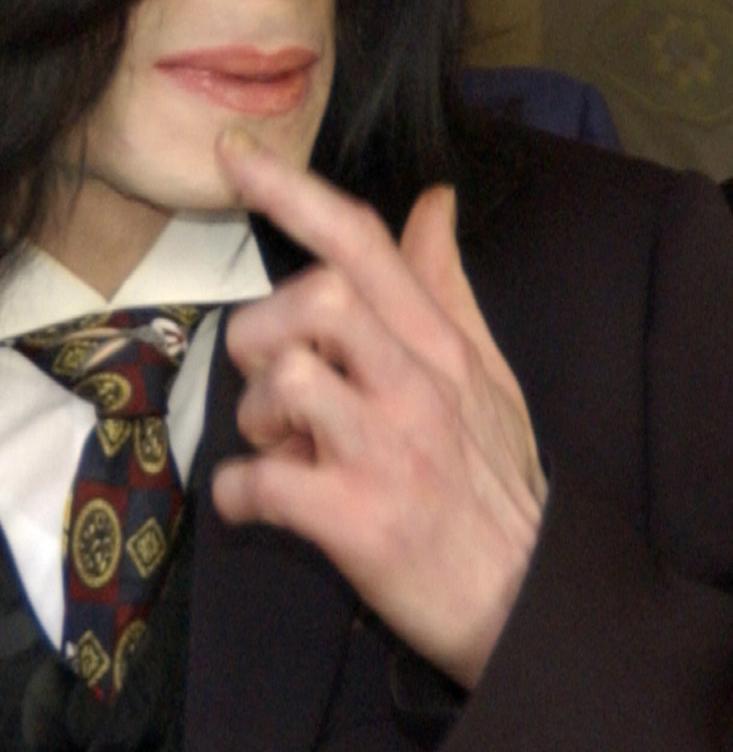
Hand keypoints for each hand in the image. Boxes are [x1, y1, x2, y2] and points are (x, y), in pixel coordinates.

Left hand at [211, 132, 545, 686]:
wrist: (521, 596)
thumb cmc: (488, 484)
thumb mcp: (485, 375)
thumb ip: (444, 289)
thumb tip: (430, 201)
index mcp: (439, 346)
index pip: (361, 243)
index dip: (289, 190)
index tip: (231, 154)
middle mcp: (416, 385)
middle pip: (312, 302)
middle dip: (264, 339)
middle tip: (278, 390)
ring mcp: (387, 449)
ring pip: (283, 381)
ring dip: (257, 419)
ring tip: (286, 451)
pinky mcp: (356, 517)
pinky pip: (256, 481)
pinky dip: (237, 496)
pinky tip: (262, 507)